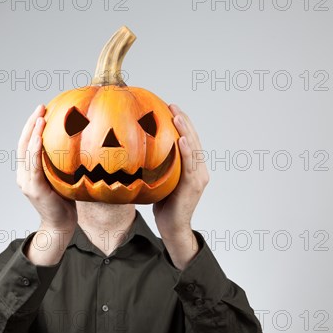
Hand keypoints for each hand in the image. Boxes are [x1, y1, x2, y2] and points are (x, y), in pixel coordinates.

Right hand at [16, 104, 77, 236]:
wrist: (61, 225)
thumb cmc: (65, 202)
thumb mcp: (63, 177)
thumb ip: (62, 163)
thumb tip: (78, 143)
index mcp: (29, 172)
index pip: (27, 144)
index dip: (32, 127)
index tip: (42, 111)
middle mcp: (23, 175)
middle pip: (23, 144)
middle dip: (30, 123)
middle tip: (40, 107)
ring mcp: (26, 181)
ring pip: (26, 151)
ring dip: (32, 132)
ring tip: (40, 117)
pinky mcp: (33, 187)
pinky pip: (33, 164)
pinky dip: (35, 149)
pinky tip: (40, 136)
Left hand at [153, 104, 208, 267]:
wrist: (172, 227)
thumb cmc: (162, 205)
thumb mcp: (157, 180)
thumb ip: (153, 165)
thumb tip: (133, 149)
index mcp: (191, 167)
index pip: (187, 140)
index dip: (181, 123)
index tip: (170, 107)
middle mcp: (199, 169)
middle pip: (193, 139)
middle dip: (184, 121)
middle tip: (173, 105)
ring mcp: (198, 177)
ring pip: (193, 148)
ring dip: (186, 130)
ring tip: (177, 116)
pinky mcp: (194, 185)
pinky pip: (190, 165)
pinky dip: (186, 151)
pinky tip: (180, 139)